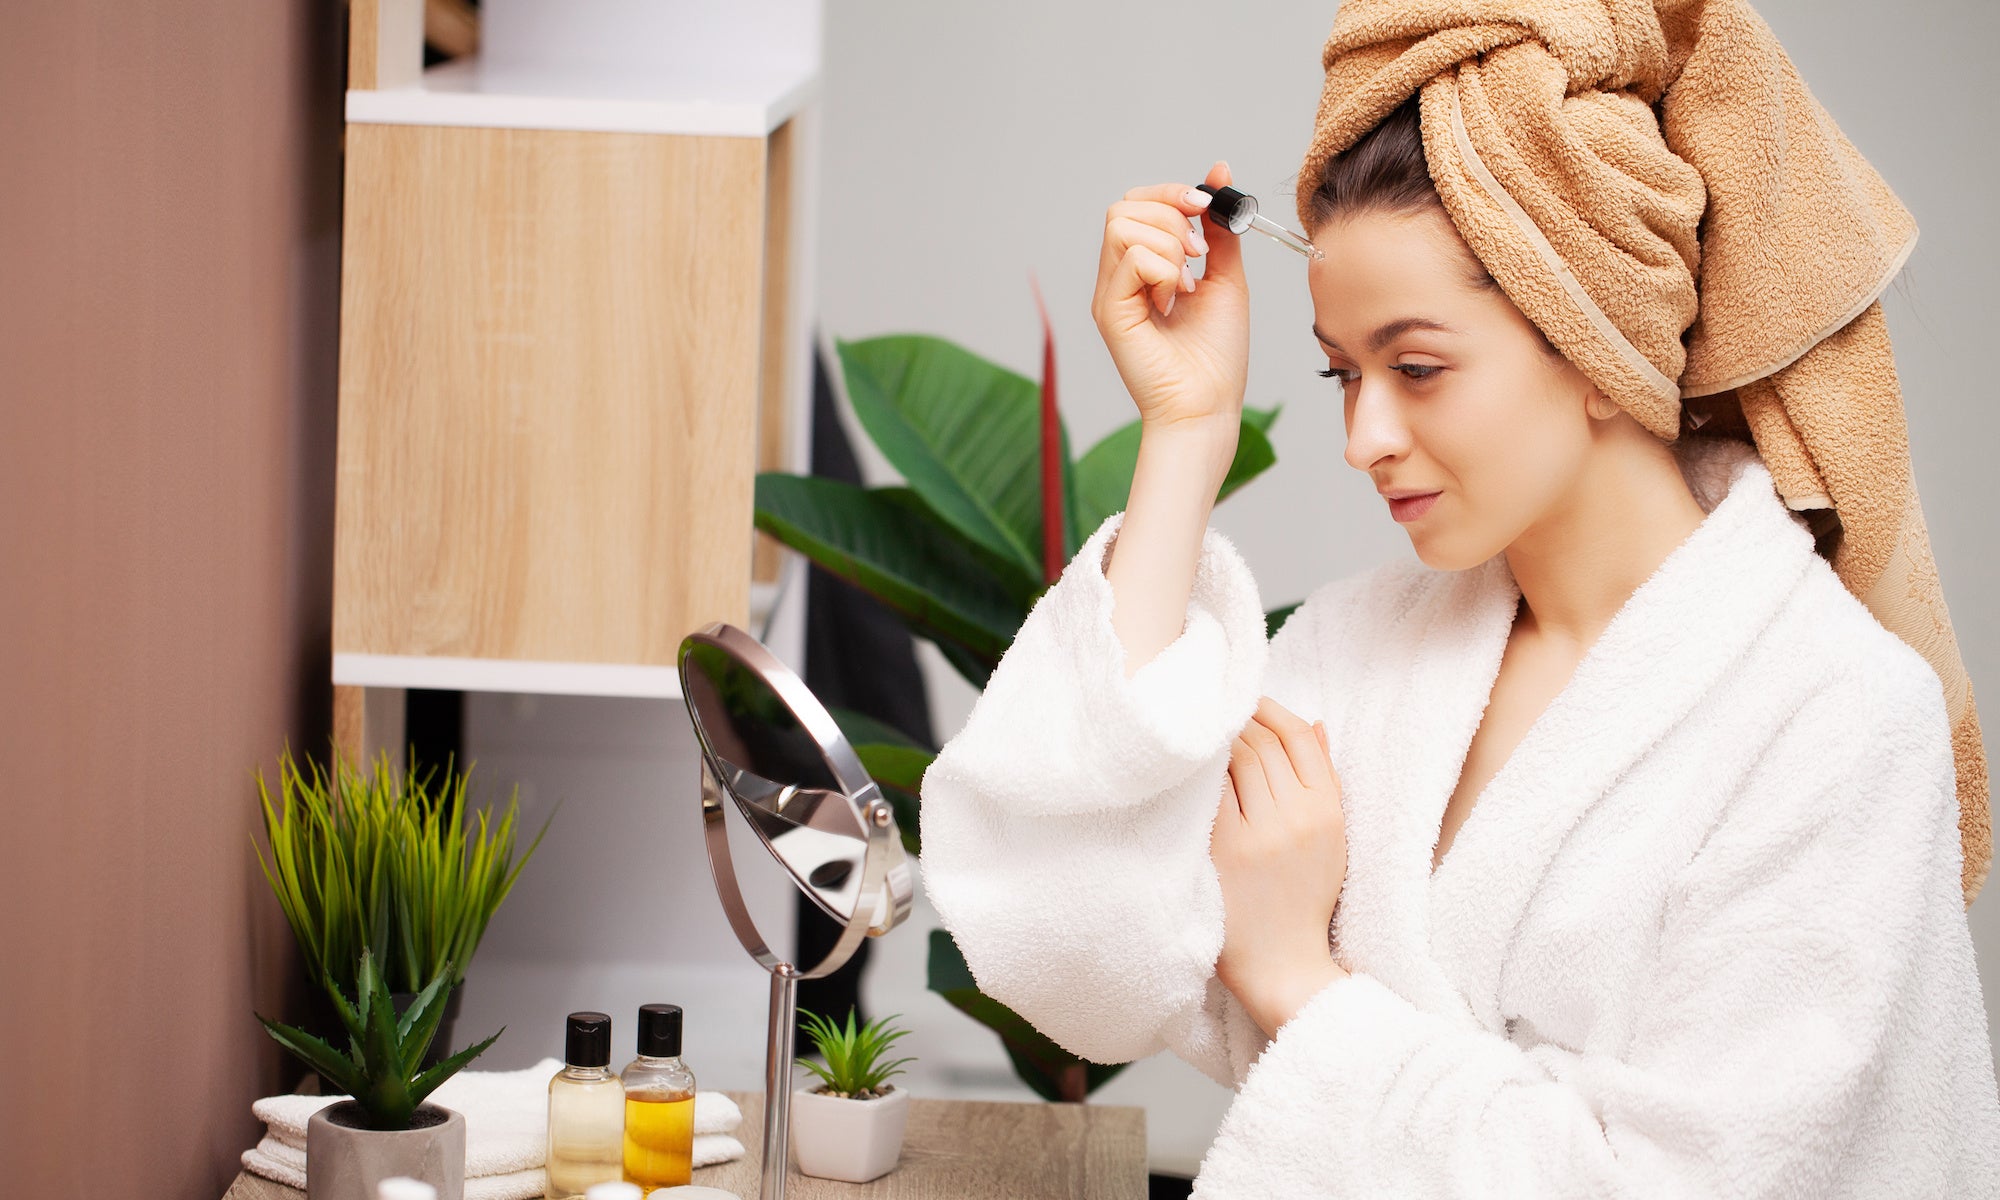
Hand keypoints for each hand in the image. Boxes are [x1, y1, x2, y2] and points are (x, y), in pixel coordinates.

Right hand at [1090, 161, 1249, 442]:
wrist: (1208, 405)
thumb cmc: (1216, 356)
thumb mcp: (1226, 277)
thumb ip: (1219, 230)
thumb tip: (1219, 171)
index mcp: (1142, 268)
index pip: (1137, 204)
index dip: (1171, 194)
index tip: (1206, 207)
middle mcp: (1119, 278)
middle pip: (1124, 207)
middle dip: (1170, 214)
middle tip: (1199, 254)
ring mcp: (1110, 294)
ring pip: (1123, 226)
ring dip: (1168, 244)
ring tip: (1187, 283)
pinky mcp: (1109, 312)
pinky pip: (1131, 259)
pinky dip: (1164, 270)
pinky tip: (1175, 300)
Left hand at [1212, 697, 1350, 1037]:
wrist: (1283, 964)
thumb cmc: (1303, 898)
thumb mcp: (1332, 837)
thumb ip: (1323, 779)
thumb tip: (1314, 723)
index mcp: (1328, 811)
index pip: (1299, 738)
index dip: (1272, 712)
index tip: (1251, 704)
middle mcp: (1296, 818)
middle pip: (1262, 744)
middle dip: (1239, 723)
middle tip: (1218, 718)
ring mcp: (1258, 834)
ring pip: (1234, 761)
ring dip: (1216, 744)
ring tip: (1204, 742)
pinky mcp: (1223, 850)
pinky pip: (1209, 792)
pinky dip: (1200, 775)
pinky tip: (1190, 772)